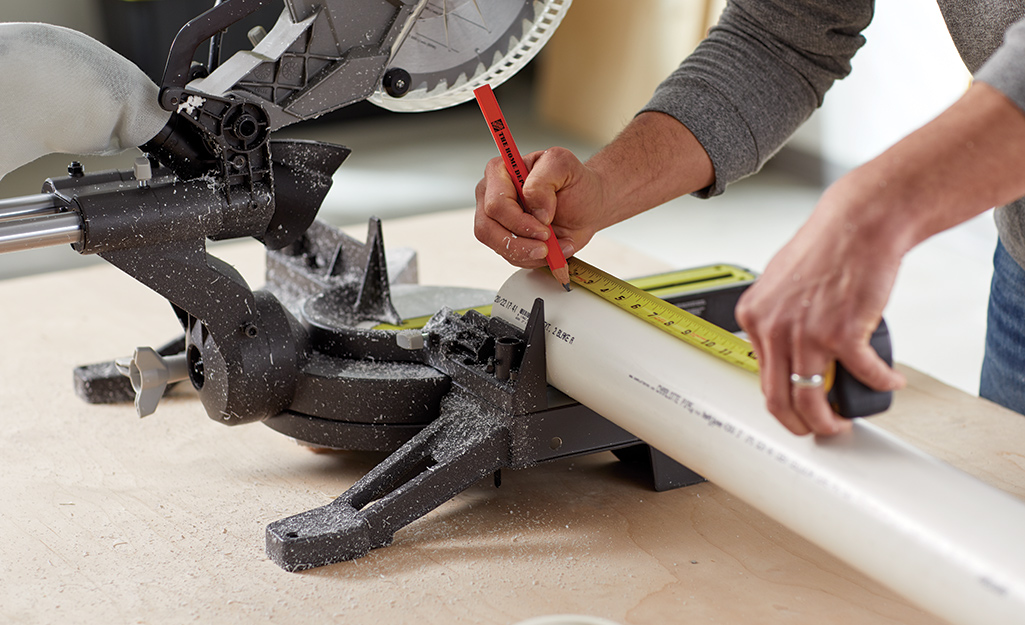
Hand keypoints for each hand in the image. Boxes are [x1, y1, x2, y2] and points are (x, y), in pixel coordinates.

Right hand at [474, 147, 608, 266]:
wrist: (586, 203)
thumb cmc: (573, 181)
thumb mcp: (563, 165)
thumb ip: (543, 180)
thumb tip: (535, 210)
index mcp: (500, 171)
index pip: (496, 203)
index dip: (518, 220)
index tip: (545, 224)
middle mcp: (491, 195)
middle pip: (488, 228)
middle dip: (520, 242)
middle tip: (546, 245)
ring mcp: (496, 220)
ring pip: (498, 246)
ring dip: (529, 253)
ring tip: (554, 247)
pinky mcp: (506, 239)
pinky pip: (510, 257)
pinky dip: (534, 258)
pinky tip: (553, 250)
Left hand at [735, 182, 906, 435]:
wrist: (859, 223)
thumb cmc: (827, 247)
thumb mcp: (780, 282)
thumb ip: (776, 317)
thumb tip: (782, 350)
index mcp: (753, 316)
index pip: (760, 377)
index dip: (782, 400)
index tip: (797, 408)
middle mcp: (773, 327)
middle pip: (778, 399)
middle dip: (800, 424)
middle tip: (820, 428)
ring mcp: (806, 333)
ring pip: (811, 400)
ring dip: (830, 421)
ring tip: (846, 420)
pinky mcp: (843, 333)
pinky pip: (864, 375)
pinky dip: (880, 384)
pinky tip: (890, 382)